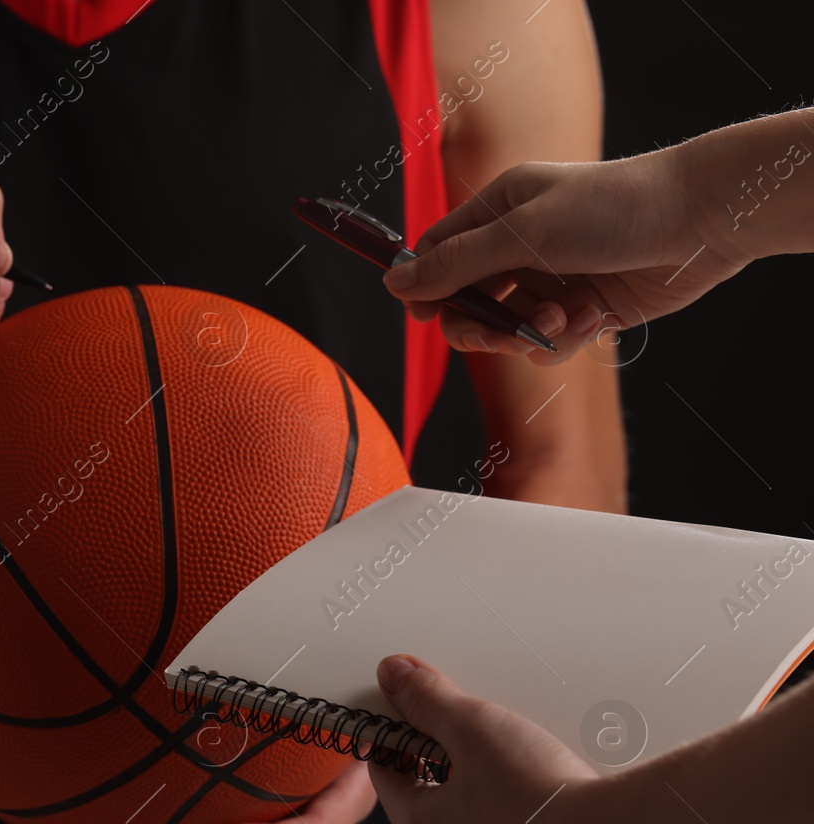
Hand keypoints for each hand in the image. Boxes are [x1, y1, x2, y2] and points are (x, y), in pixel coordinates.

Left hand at [367, 654, 607, 823]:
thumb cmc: (537, 800)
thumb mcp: (472, 727)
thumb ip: (428, 699)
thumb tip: (395, 677)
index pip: (387, 772)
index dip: (397, 735)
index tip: (411, 711)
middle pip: (433, 795)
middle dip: (447, 758)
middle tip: (472, 727)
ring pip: (478, 817)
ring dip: (489, 785)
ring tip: (518, 754)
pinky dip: (525, 811)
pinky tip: (549, 789)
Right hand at [383, 156, 746, 361]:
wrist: (702, 220)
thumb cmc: (613, 209)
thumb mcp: (523, 234)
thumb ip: (455, 263)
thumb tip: (394, 283)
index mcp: (500, 211)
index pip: (439, 251)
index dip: (425, 287)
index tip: (424, 317)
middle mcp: (522, 245)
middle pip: (469, 300)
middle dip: (481, 326)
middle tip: (497, 338)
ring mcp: (554, 279)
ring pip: (510, 328)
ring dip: (531, 334)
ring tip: (563, 319)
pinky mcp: (586, 309)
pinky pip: (551, 342)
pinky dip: (566, 339)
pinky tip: (595, 318)